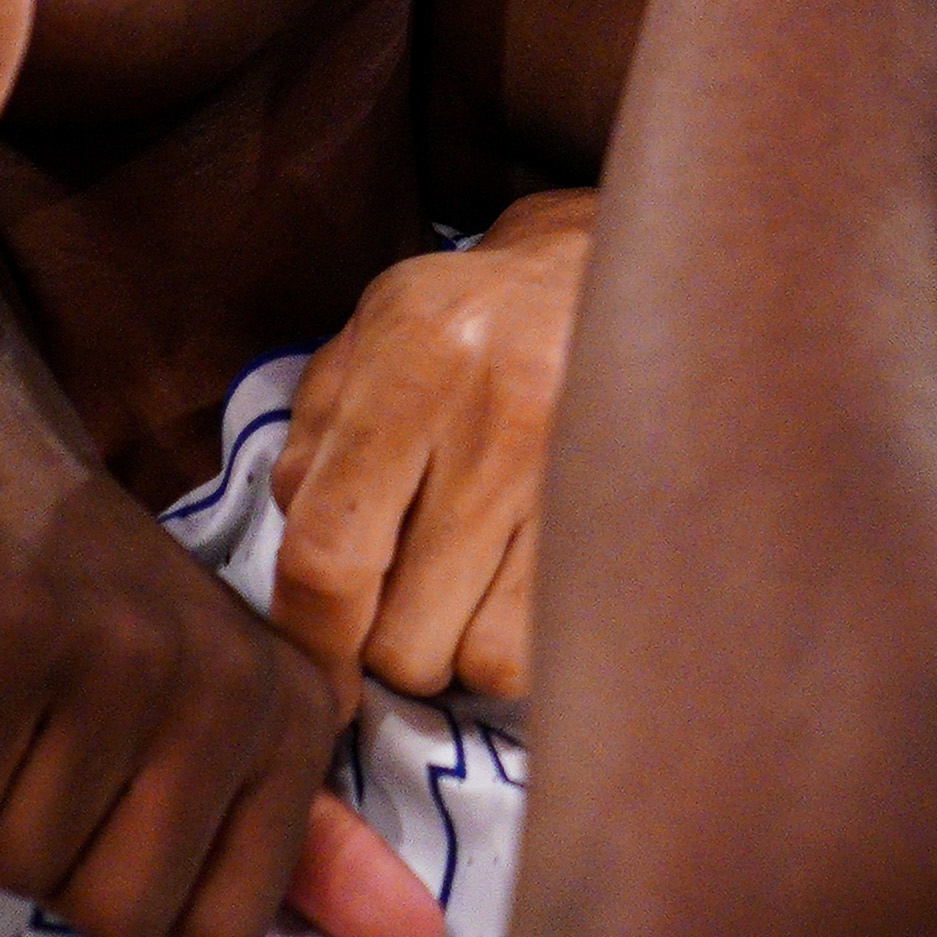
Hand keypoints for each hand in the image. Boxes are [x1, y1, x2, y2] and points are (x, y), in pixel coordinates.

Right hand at [0, 395, 445, 936]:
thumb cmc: (91, 597)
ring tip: (5, 694)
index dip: (134, 883)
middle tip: (48, 741)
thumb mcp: (218, 710)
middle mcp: (229, 684)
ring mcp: (120, 652)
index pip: (221, 931)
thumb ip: (305, 845)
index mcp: (297, 714)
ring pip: (18, 859)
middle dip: (52, 855)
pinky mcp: (3, 630)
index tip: (118, 781)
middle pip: (118, 915)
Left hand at [272, 189, 592, 706]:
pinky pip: (551, 652)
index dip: (308, 637)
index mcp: (416, 364)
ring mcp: (578, 479)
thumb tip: (301, 570)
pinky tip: (511, 595)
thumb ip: (311, 446)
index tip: (311, 661)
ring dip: (455, 651)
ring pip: (482, 663)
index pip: (331, 552)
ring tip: (459, 593)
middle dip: (383, 642)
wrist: (610, 273)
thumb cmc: (465, 319)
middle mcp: (500, 423)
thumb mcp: (365, 341)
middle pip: (405, 638)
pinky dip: (516, 649)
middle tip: (396, 594)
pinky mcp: (634, 522)